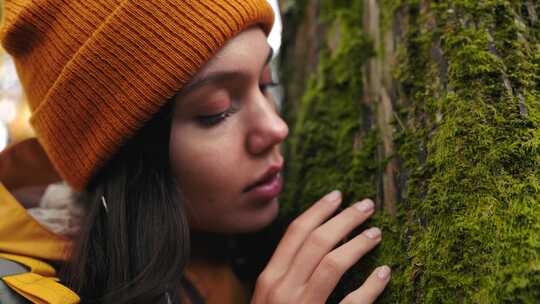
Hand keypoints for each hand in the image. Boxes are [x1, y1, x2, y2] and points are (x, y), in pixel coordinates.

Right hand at [251, 191, 389, 303]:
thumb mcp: (271, 297)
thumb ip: (286, 273)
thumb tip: (313, 243)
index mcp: (270, 278)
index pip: (295, 233)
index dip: (318, 210)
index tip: (337, 195)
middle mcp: (283, 289)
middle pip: (317, 242)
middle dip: (344, 218)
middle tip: (366, 205)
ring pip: (333, 264)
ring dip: (358, 244)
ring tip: (376, 232)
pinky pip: (352, 303)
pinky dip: (371, 286)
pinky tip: (385, 273)